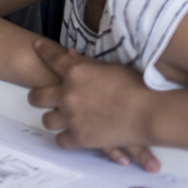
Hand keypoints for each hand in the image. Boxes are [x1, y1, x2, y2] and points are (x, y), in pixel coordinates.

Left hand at [27, 40, 160, 172]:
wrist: (150, 113)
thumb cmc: (137, 87)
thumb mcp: (112, 67)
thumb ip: (88, 63)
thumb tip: (70, 55)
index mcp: (75, 72)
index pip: (51, 58)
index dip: (42, 51)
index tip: (36, 47)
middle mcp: (67, 94)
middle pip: (37, 96)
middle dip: (37, 96)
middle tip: (40, 98)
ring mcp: (72, 118)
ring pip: (47, 120)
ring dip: (53, 118)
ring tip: (60, 118)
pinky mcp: (80, 138)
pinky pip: (61, 140)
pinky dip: (67, 137)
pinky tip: (72, 135)